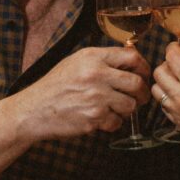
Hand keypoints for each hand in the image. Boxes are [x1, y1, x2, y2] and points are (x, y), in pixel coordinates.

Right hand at [13, 46, 150, 141]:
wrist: (34, 110)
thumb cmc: (54, 86)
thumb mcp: (75, 62)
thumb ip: (101, 60)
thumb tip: (130, 61)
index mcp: (92, 58)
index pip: (132, 57)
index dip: (144, 67)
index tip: (145, 75)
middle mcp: (96, 75)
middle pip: (136, 83)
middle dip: (142, 93)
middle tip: (140, 98)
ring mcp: (96, 98)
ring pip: (130, 105)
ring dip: (127, 109)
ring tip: (115, 108)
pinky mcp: (94, 118)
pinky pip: (117, 122)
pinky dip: (113, 123)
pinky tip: (101, 118)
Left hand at [152, 42, 179, 149]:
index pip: (172, 57)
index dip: (174, 47)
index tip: (178, 46)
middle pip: (159, 72)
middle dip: (167, 63)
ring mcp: (178, 114)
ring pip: (157, 89)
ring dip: (165, 81)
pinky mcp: (178, 124)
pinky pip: (164, 105)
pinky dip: (169, 97)